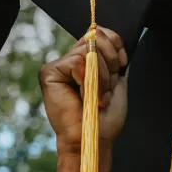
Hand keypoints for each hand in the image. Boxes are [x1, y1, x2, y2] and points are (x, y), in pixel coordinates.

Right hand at [38, 27, 127, 154]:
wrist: (93, 138)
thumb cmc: (103, 117)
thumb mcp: (114, 81)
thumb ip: (112, 59)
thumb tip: (108, 35)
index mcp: (86, 61)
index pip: (99, 33)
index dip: (115, 44)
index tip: (122, 64)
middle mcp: (70, 60)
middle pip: (95, 36)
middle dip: (110, 62)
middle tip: (108, 88)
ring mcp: (59, 65)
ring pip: (88, 51)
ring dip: (102, 77)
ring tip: (99, 97)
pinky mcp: (50, 72)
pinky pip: (77, 62)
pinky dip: (88, 81)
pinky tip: (86, 98)